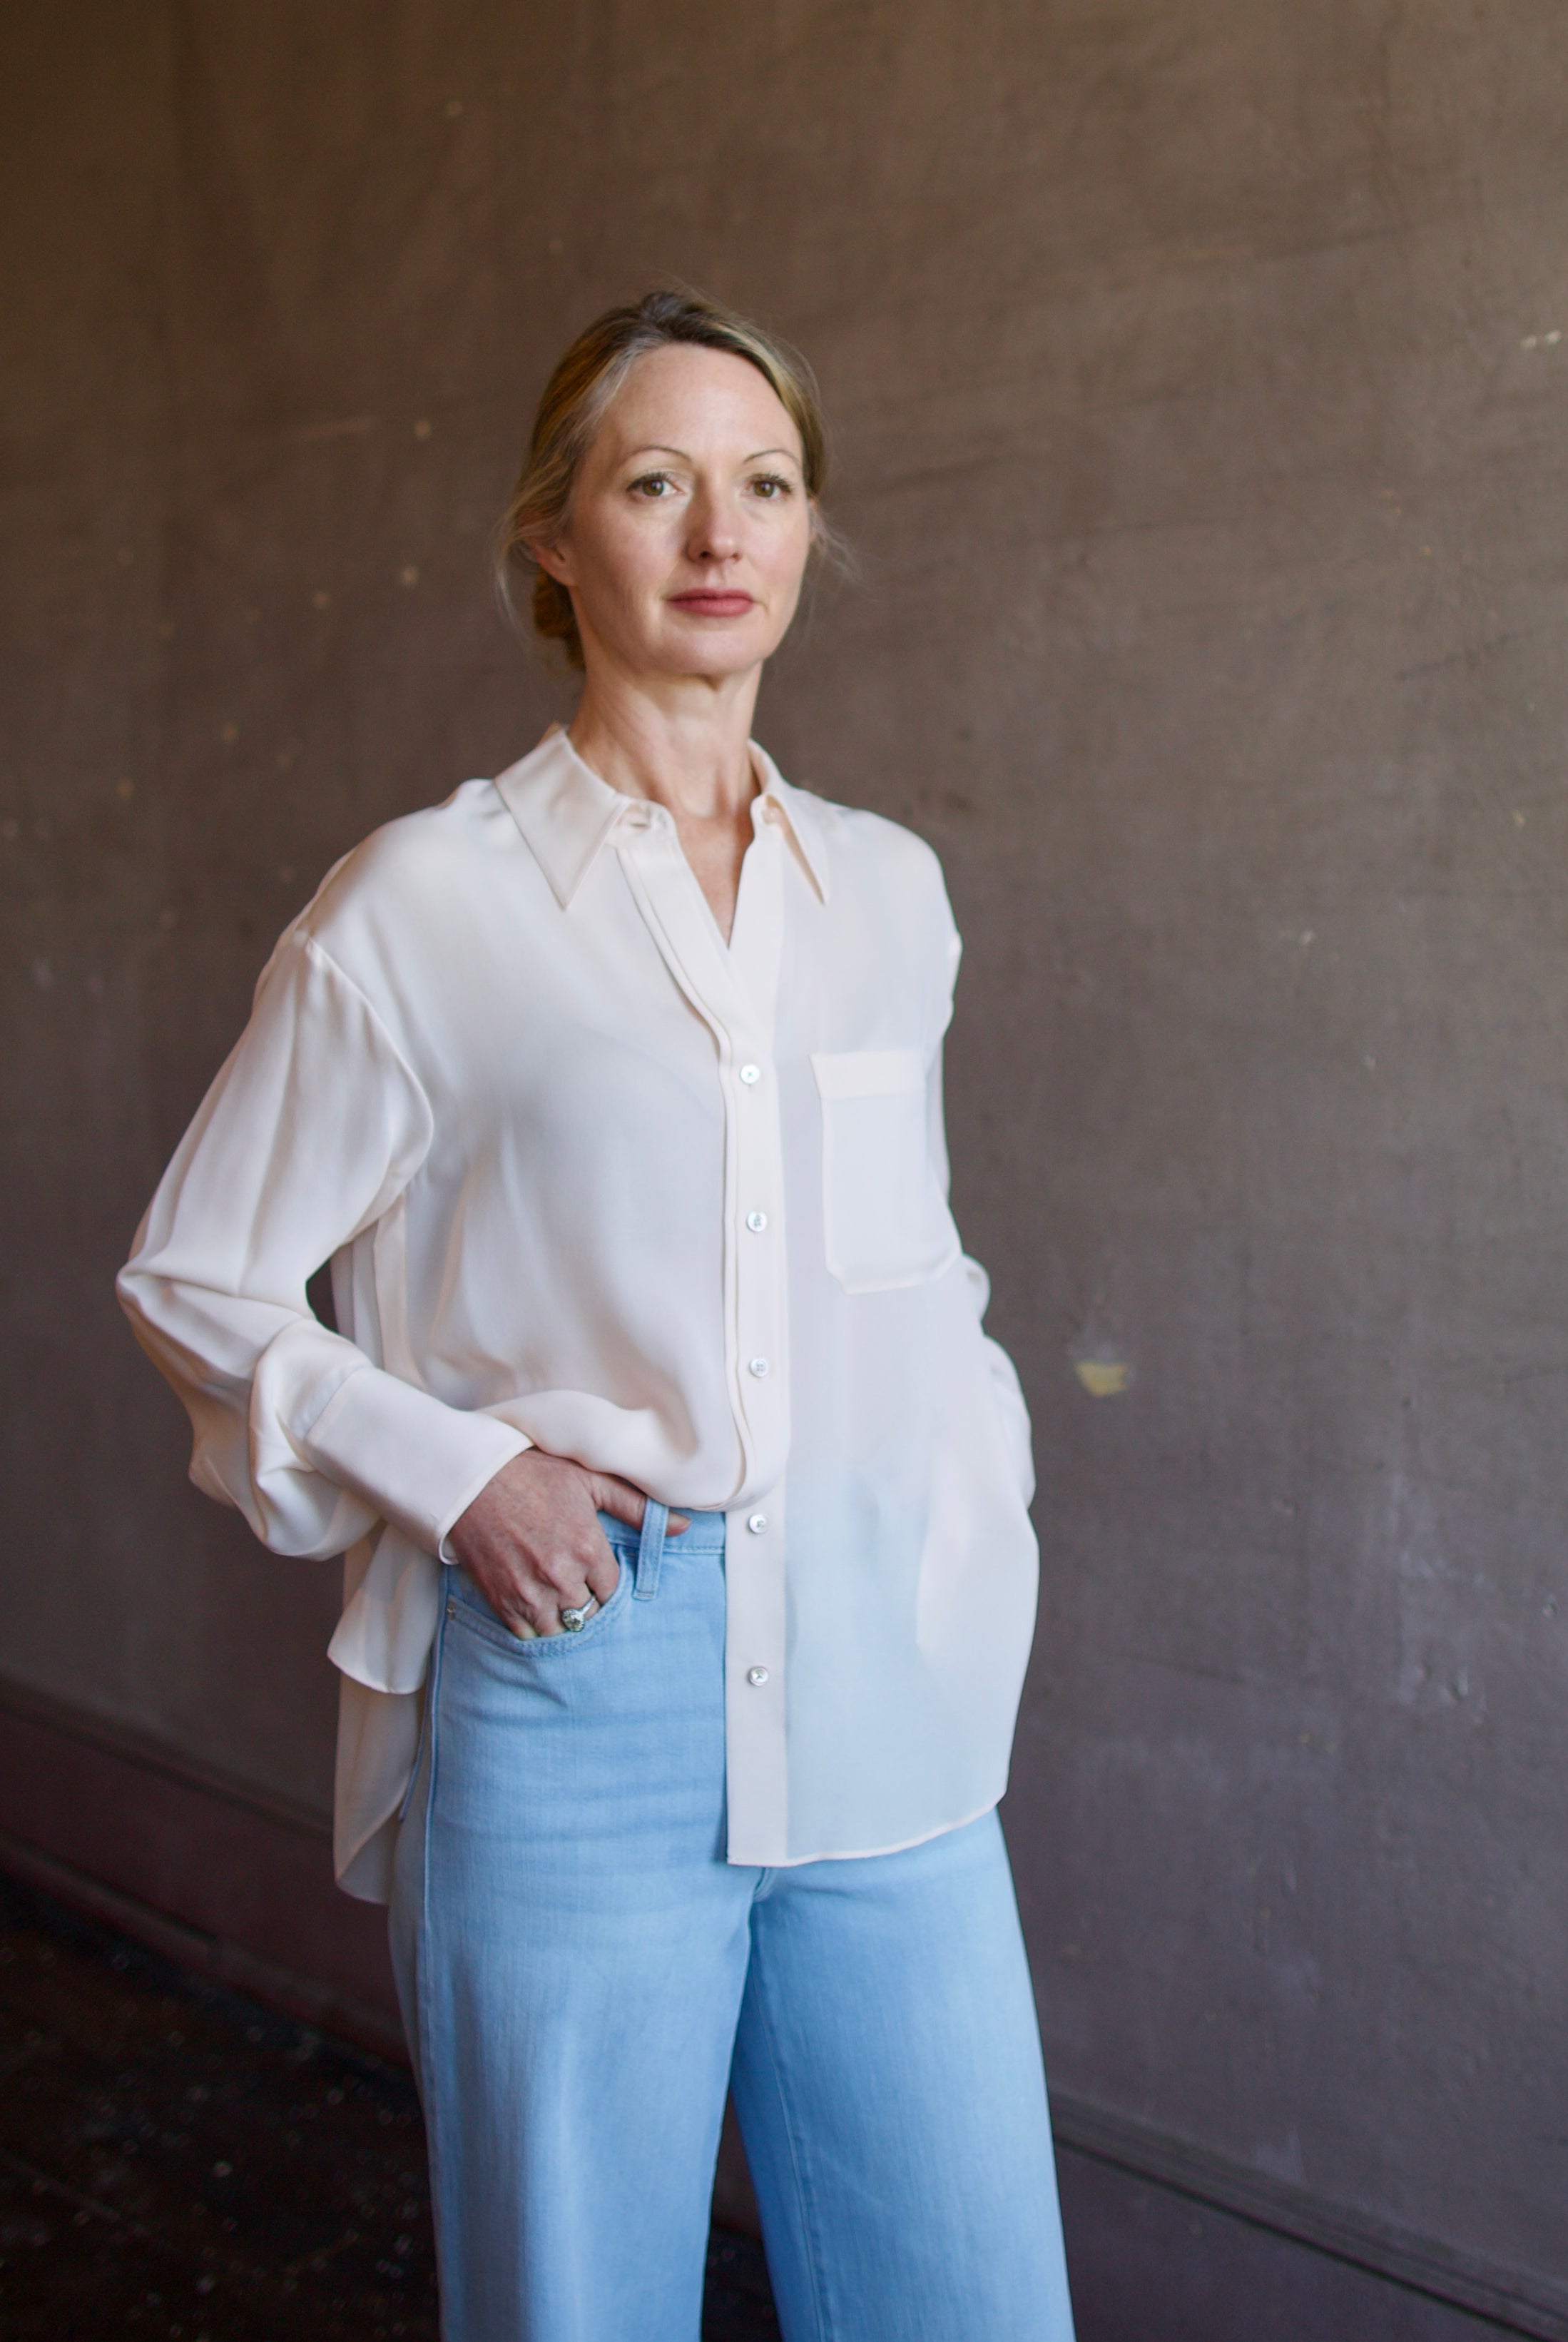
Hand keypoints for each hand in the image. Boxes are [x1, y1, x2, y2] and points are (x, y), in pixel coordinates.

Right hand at [446, 1450, 687, 1638]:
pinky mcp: (501, 1601)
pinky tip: (532, 1605)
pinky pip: (527, 1635)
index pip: (613, 1591)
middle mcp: (562, 1576)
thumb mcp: (590, 1481)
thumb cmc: (533, 1473)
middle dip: (586, 1601)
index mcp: (588, 1548)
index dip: (605, 1582)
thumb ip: (637, 1508)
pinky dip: (533, 1626)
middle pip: (589, 1613)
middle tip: (574, 1584)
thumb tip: (684, 1527)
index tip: (593, 1570)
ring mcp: (530, 1593)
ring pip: (561, 1629)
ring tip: (555, 1597)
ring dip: (561, 1617)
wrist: (471, 1479)